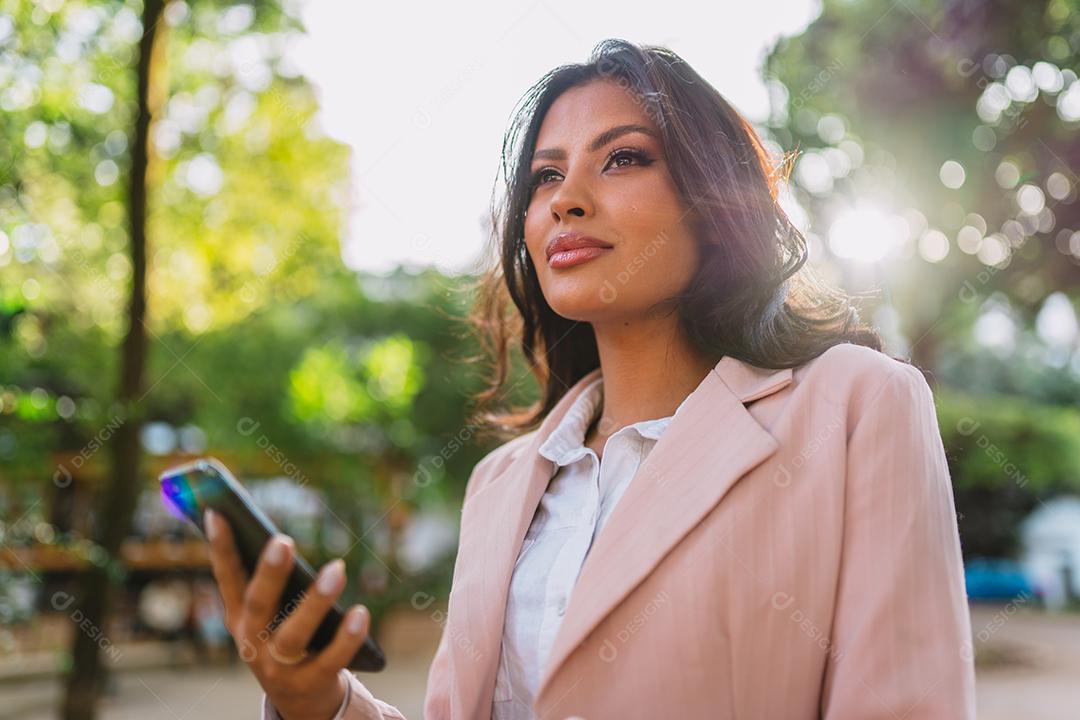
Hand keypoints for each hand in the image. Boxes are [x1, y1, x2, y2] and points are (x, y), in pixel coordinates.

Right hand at [204, 509, 371, 719]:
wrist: (299, 700)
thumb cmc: (283, 638)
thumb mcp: (269, 613)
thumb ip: (268, 578)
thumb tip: (274, 534)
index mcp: (238, 619)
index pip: (227, 579)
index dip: (220, 548)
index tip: (218, 513)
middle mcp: (253, 643)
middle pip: (259, 605)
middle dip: (269, 574)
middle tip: (282, 541)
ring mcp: (279, 667)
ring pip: (293, 635)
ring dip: (315, 602)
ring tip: (337, 568)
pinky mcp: (310, 682)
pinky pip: (331, 659)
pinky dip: (347, 638)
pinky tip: (361, 613)